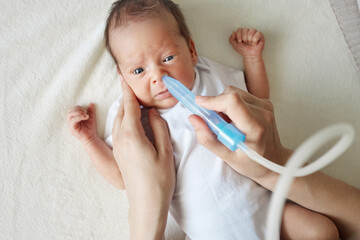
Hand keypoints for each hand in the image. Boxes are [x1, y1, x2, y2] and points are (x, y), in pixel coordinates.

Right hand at [67, 103, 97, 144]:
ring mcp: (70, 125)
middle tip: (85, 112)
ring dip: (78, 113)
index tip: (85, 111)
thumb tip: (91, 103)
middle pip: (70, 111)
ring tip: (86, 115)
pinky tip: (85, 117)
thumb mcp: (91, 117)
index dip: (78, 108)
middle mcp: (70, 122)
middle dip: (78, 110)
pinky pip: (73, 120)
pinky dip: (79, 117)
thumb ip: (90, 111)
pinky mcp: (72, 129)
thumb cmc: (90, 128)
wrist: (92, 137)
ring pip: (70, 115)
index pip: (72, 110)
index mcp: (74, 118)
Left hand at [112, 80, 174, 238]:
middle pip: (122, 110)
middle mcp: (121, 138)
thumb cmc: (159, 179)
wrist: (145, 203)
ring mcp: (118, 147)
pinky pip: (119, 129)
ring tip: (133, 99)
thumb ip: (159, 127)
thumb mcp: (165, 150)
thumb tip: (153, 113)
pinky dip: (124, 118)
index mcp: (132, 135)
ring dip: (125, 107)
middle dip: (126, 96)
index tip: (124, 75)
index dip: (127, 89)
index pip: (129, 105)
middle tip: (130, 83)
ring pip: (118, 119)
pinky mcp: (119, 153)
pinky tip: (132, 119)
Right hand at [188, 86, 291, 182]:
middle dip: (216, 103)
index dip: (213, 100)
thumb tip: (193, 118)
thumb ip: (208, 138)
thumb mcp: (227, 157)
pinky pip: (241, 95)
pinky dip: (232, 104)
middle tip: (214, 121)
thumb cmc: (252, 163)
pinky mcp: (265, 103)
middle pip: (231, 94)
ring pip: (234, 92)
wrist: (274, 162)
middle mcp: (263, 113)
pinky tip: (234, 120)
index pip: (232, 102)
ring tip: (226, 123)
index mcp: (255, 127)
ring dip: (224, 104)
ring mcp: (266, 106)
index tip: (198, 103)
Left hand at [229, 28, 264, 57]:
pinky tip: (255, 43)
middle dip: (245, 38)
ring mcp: (255, 32)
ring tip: (250, 43)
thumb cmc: (244, 50)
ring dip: (250, 39)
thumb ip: (231, 39)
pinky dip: (255, 40)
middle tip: (246, 43)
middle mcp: (248, 31)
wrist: (250, 55)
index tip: (240, 41)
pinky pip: (257, 34)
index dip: (239, 36)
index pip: (239, 29)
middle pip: (245, 30)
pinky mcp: (260, 35)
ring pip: (251, 31)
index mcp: (242, 32)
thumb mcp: (234, 45)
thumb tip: (233, 32)